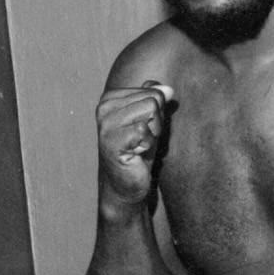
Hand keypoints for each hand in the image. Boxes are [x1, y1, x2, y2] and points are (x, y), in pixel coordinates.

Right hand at [97, 80, 173, 207]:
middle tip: (142, 141)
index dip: (157, 114)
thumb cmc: (138, 153)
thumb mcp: (151, 122)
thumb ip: (157, 101)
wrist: (126, 185)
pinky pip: (144, 130)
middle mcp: (104, 107)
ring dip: (153, 133)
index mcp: (111, 98)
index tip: (143, 131)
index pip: (153, 91)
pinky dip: (147, 145)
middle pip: (153, 99)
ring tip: (139, 146)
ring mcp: (105, 123)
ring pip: (151, 110)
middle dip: (156, 122)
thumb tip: (169, 89)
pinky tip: (136, 154)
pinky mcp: (111, 140)